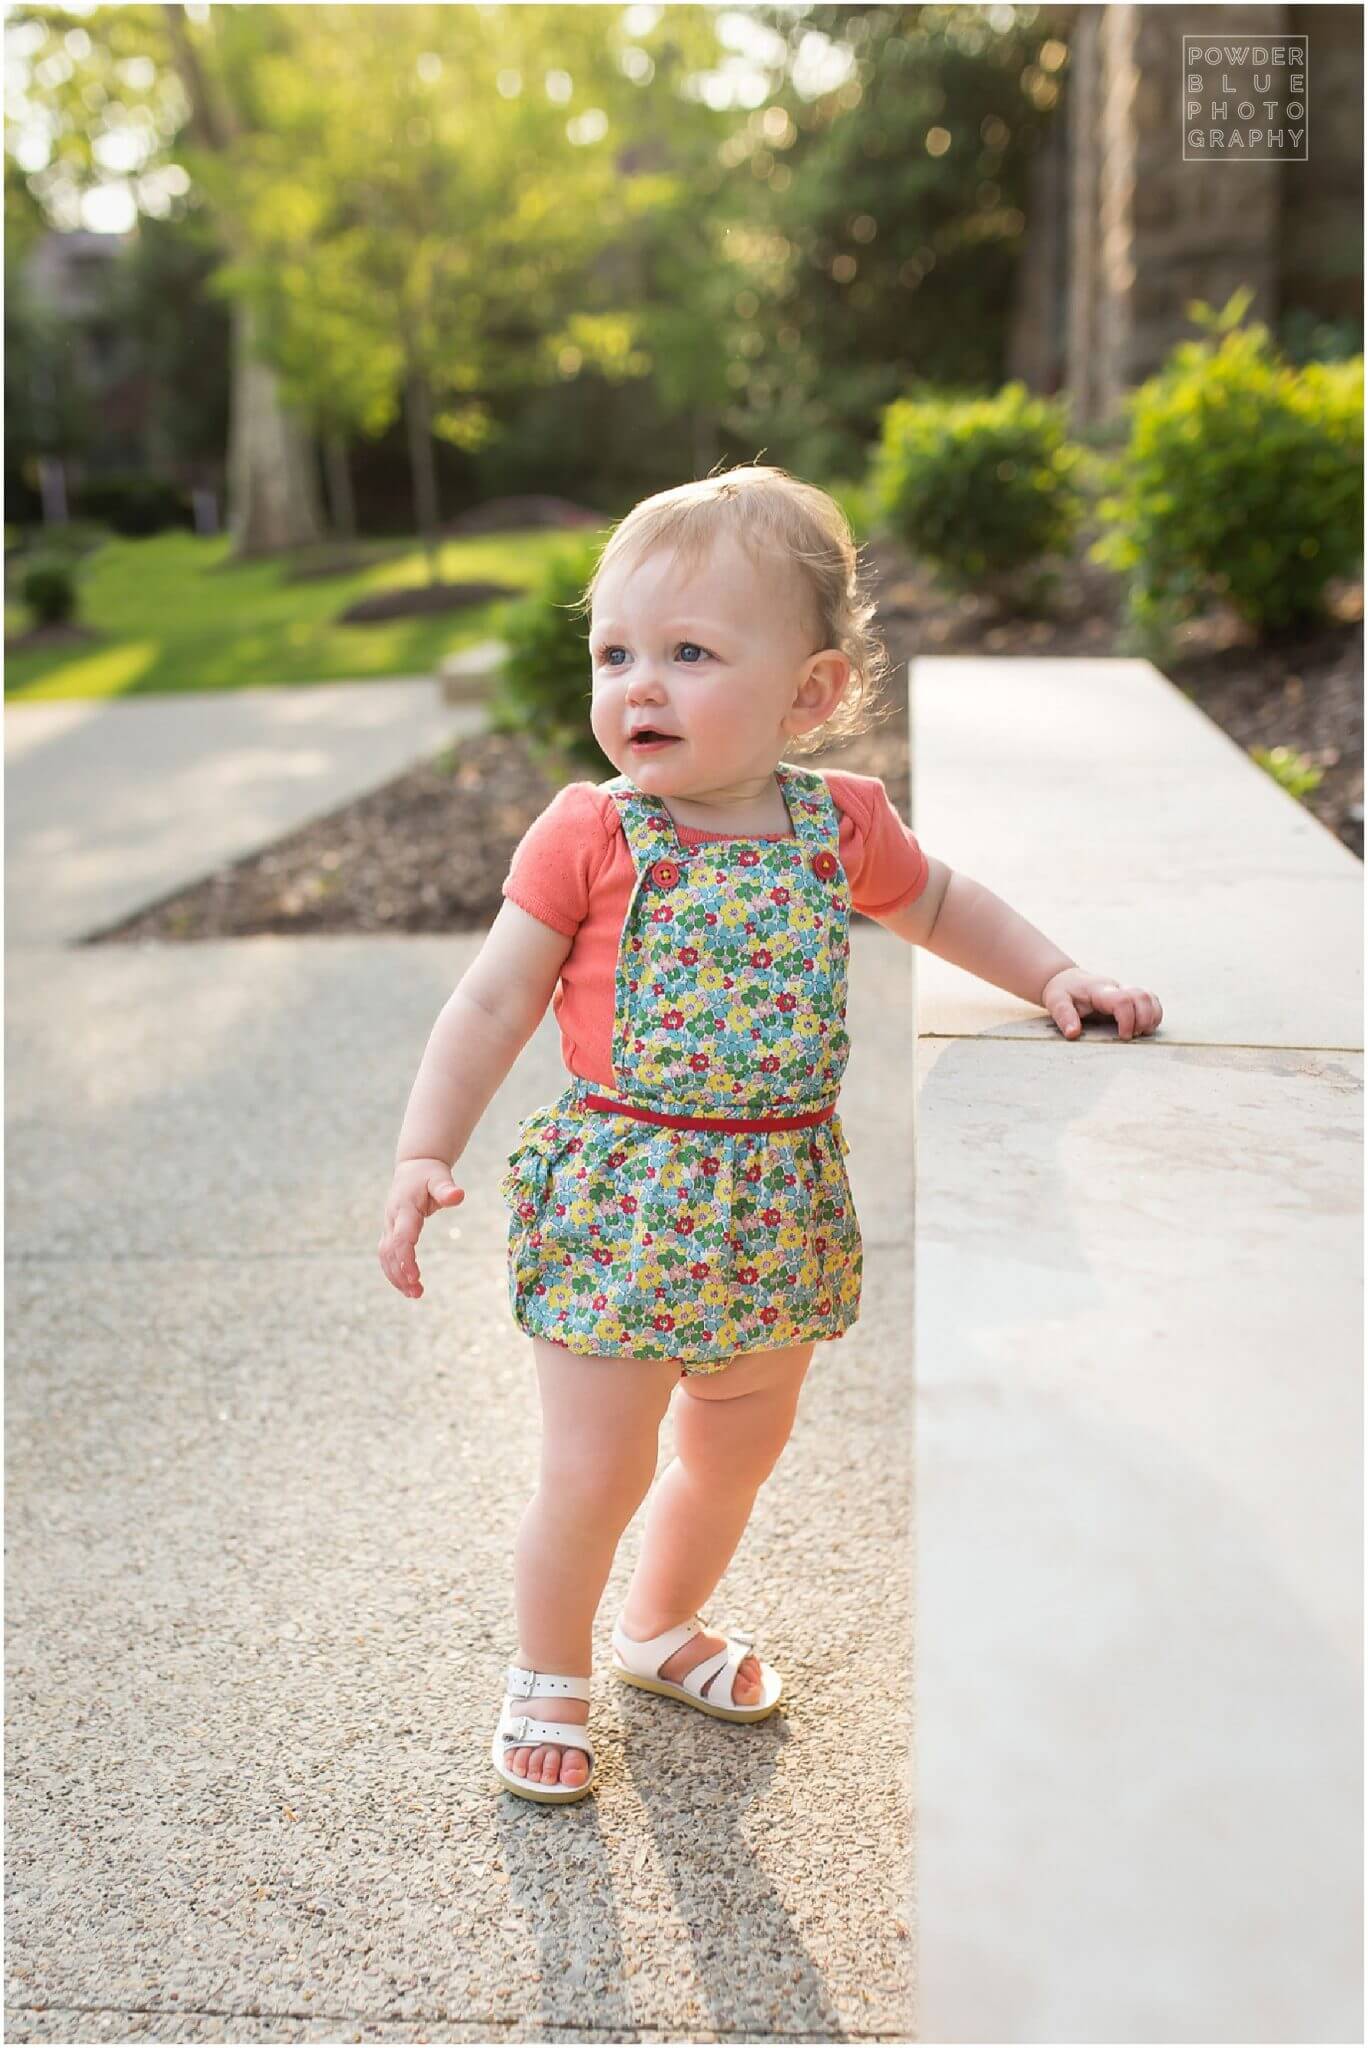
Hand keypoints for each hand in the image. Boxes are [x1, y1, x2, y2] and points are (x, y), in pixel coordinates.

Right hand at [379, 1157, 464, 1298]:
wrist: (414, 1166)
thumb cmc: (429, 1173)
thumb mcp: (440, 1177)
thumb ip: (447, 1189)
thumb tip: (459, 1195)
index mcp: (404, 1208)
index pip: (401, 1237)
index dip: (406, 1258)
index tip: (415, 1276)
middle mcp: (392, 1219)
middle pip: (390, 1252)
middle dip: (401, 1274)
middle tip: (417, 1293)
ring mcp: (389, 1226)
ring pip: (386, 1256)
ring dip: (396, 1277)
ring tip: (415, 1294)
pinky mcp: (390, 1232)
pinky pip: (388, 1255)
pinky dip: (394, 1272)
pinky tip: (407, 1286)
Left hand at [1041, 967, 1162, 1041]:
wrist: (1066, 979)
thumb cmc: (1062, 992)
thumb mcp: (1056, 1002)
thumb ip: (1064, 1016)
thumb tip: (1073, 1034)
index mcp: (1099, 990)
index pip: (1122, 1000)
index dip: (1128, 1019)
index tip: (1124, 1036)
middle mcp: (1116, 988)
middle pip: (1142, 996)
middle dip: (1144, 1019)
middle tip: (1133, 1036)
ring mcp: (1124, 990)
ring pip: (1149, 996)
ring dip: (1152, 1016)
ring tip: (1142, 1032)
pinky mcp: (1129, 995)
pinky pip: (1150, 999)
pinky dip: (1154, 1013)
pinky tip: (1146, 1027)